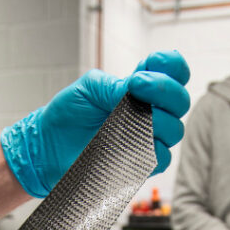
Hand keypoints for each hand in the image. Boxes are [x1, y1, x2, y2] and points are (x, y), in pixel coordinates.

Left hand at [1, 51, 189, 197]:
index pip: (174, 71)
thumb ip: (116, 85)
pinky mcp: (138, 164)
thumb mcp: (89, 88)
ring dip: (158, 120)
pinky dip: (151, 150)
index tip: (150, 64)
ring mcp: (145, 140)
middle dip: (166, 90)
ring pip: (175, 131)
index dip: (172, 65)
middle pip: (181, 101)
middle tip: (137, 86)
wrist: (48, 149)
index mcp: (140, 88)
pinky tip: (130, 142)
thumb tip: (137, 90)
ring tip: (129, 118)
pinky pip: (161, 160)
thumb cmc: (66, 115)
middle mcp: (149, 113)